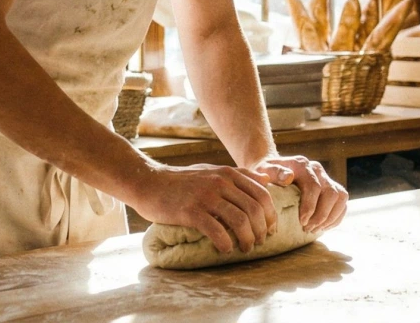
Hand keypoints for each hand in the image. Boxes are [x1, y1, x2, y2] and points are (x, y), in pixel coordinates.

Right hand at [126, 163, 277, 254]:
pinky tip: (225, 249)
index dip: (271, 215)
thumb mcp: (211, 171)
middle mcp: (220, 182)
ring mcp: (205, 196)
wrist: (148, 182)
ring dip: (247, 239)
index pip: (262, 194)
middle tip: (259, 242)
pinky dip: (225, 243)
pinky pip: (216, 230)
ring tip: (245, 248)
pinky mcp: (190, 211)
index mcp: (227, 173)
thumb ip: (237, 175)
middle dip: (262, 229)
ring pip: (240, 220)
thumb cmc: (181, 181)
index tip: (270, 229)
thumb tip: (266, 180)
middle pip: (254, 209)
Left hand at [254, 155, 346, 234]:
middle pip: (331, 193)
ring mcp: (326, 178)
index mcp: (302, 164)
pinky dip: (336, 217)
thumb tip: (288, 177)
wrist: (272, 170)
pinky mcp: (332, 188)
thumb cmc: (266, 174)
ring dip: (331, 217)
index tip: (302, 222)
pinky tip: (323, 227)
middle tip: (308, 228)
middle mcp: (317, 169)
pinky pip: (343, 203)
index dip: (311, 206)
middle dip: (321, 215)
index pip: (314, 186)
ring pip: (341, 197)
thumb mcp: (263, 171)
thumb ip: (273, 173)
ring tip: (316, 229)